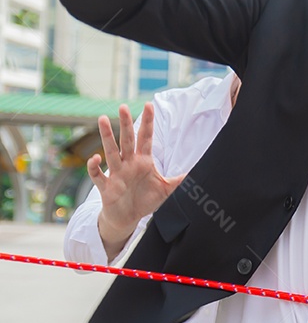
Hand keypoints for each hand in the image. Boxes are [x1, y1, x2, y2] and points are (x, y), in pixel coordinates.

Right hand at [89, 103, 184, 258]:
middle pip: (127, 140)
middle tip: (122, 106)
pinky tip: (96, 158)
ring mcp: (116, 173)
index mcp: (143, 161)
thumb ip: (181, 180)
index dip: (148, 122)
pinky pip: (98, 175)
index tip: (149, 104)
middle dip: (125, 123)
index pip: (146, 138)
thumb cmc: (146, 200)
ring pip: (111, 151)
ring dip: (107, 137)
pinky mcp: (107, 187)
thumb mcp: (167, 190)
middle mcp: (129, 163)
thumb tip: (199, 173)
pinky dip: (94, 167)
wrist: (127, 218)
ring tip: (101, 119)